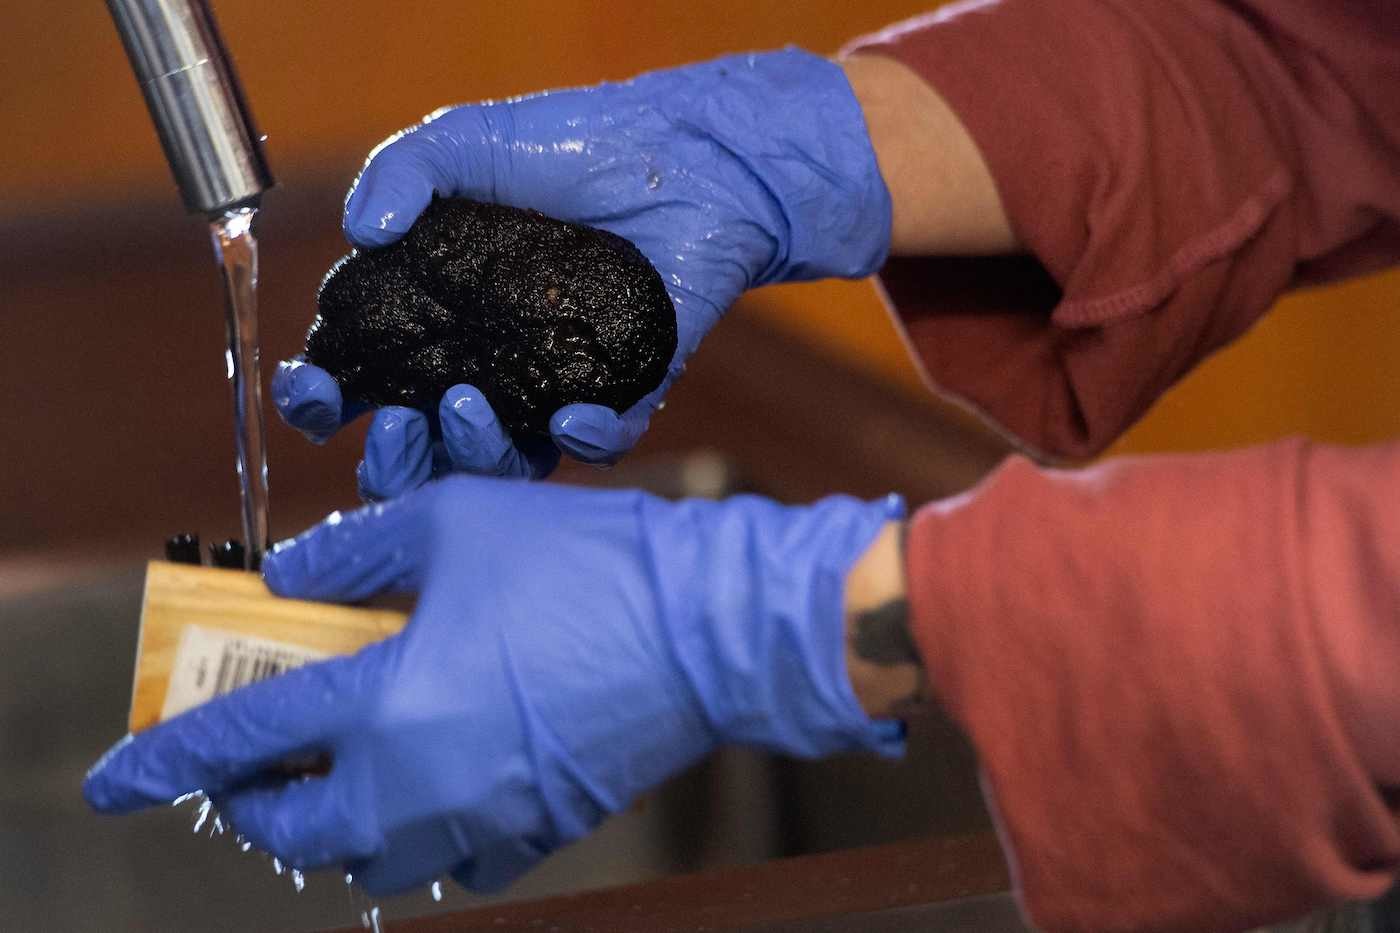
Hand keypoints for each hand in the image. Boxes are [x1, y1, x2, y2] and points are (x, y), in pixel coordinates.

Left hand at [84, 477, 903, 894]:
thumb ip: (357, 546)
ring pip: (377, 860)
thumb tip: (297, 573)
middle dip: (254, 809)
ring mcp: (488, 814)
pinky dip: (427, 834)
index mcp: (389, 704)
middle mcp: (425, 782)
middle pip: (301, 834)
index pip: (242, 742)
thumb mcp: (456, 520)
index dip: (164, 759)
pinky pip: (461, 860)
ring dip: (338, 825)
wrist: (711, 628)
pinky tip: (441, 782)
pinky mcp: (545, 825)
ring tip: (343, 772)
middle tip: (251, 769)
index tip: (113, 780)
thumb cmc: (587, 565)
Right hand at [276, 48, 891, 494]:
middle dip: (392, 459)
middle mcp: (487, 364)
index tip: (310, 389)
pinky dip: (581, 440)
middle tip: (395, 426)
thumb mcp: (469, 141)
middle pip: (422, 449)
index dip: (325, 396)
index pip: (363, 377)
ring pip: (500, 465)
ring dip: (473, 455)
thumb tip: (363, 230)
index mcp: (437, 317)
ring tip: (464, 407)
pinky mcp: (623, 391)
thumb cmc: (575, 145)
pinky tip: (569, 416)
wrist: (683, 155)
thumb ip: (403, 169)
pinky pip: (597, 445)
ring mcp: (552, 384)